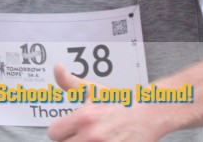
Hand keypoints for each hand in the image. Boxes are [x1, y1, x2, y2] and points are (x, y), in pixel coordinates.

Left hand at [46, 64, 166, 141]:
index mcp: (84, 117)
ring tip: (92, 138)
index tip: (68, 129)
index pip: (54, 133)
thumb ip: (69, 81)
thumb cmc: (118, 102)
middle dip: (71, 139)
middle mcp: (92, 135)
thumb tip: (57, 67)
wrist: (148, 114)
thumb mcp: (92, 90)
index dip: (60, 130)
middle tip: (82, 134)